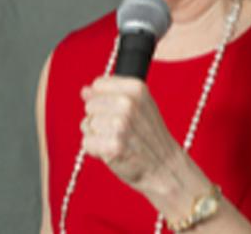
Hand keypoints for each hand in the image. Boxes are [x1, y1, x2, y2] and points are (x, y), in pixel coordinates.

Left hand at [80, 76, 181, 192]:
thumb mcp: (138, 105)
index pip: (98, 84)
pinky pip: (87, 142)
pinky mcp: (114, 146)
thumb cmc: (149, 134)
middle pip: (90, 105)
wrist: (165, 165)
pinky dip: (96, 149)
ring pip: (87, 124)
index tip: (116, 110)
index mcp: (136, 88)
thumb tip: (85, 90)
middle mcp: (128, 103)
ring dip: (98, 135)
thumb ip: (111, 94)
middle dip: (99, 118)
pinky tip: (113, 151)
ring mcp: (121, 124)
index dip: (102, 98)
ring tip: (118, 140)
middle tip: (120, 129)